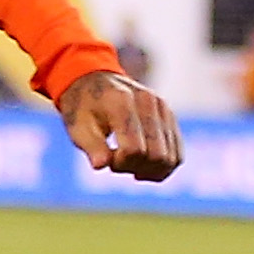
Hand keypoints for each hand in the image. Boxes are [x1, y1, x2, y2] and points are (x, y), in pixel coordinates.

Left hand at [56, 69, 180, 182]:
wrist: (93, 82)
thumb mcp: (76, 126)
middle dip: (136, 168)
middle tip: (116, 164)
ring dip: (150, 171)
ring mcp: (163, 108)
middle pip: (157, 155)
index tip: (106, 160)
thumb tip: (101, 165)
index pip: (134, 148)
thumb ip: (90, 145)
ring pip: (172, 157)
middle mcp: (148, 101)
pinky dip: (163, 168)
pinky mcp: (170, 117)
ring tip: (128, 164)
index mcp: (121, 101)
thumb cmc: (82, 108)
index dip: (121, 163)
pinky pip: (177, 153)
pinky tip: (141, 166)